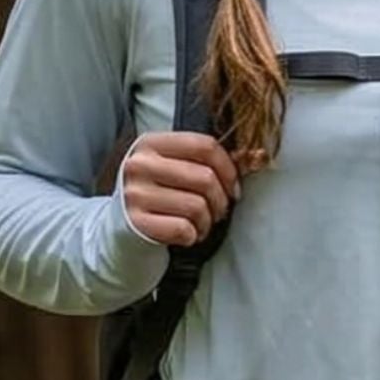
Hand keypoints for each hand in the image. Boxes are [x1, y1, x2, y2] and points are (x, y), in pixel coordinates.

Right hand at [121, 131, 242, 246]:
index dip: (229, 168)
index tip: (233, 187)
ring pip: (197, 206)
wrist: (121, 230)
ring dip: (207, 221)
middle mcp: (139, 164)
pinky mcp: (135, 223)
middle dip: (221, 200)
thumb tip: (258, 155)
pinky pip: (183, 229)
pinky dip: (193, 236)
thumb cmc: (159, 196)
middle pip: (205, 178)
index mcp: (151, 143)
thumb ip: (207, 160)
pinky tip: (187, 234)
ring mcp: (134, 194)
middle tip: (218, 211)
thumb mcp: (174, 169)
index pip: (204, 145)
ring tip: (201, 224)